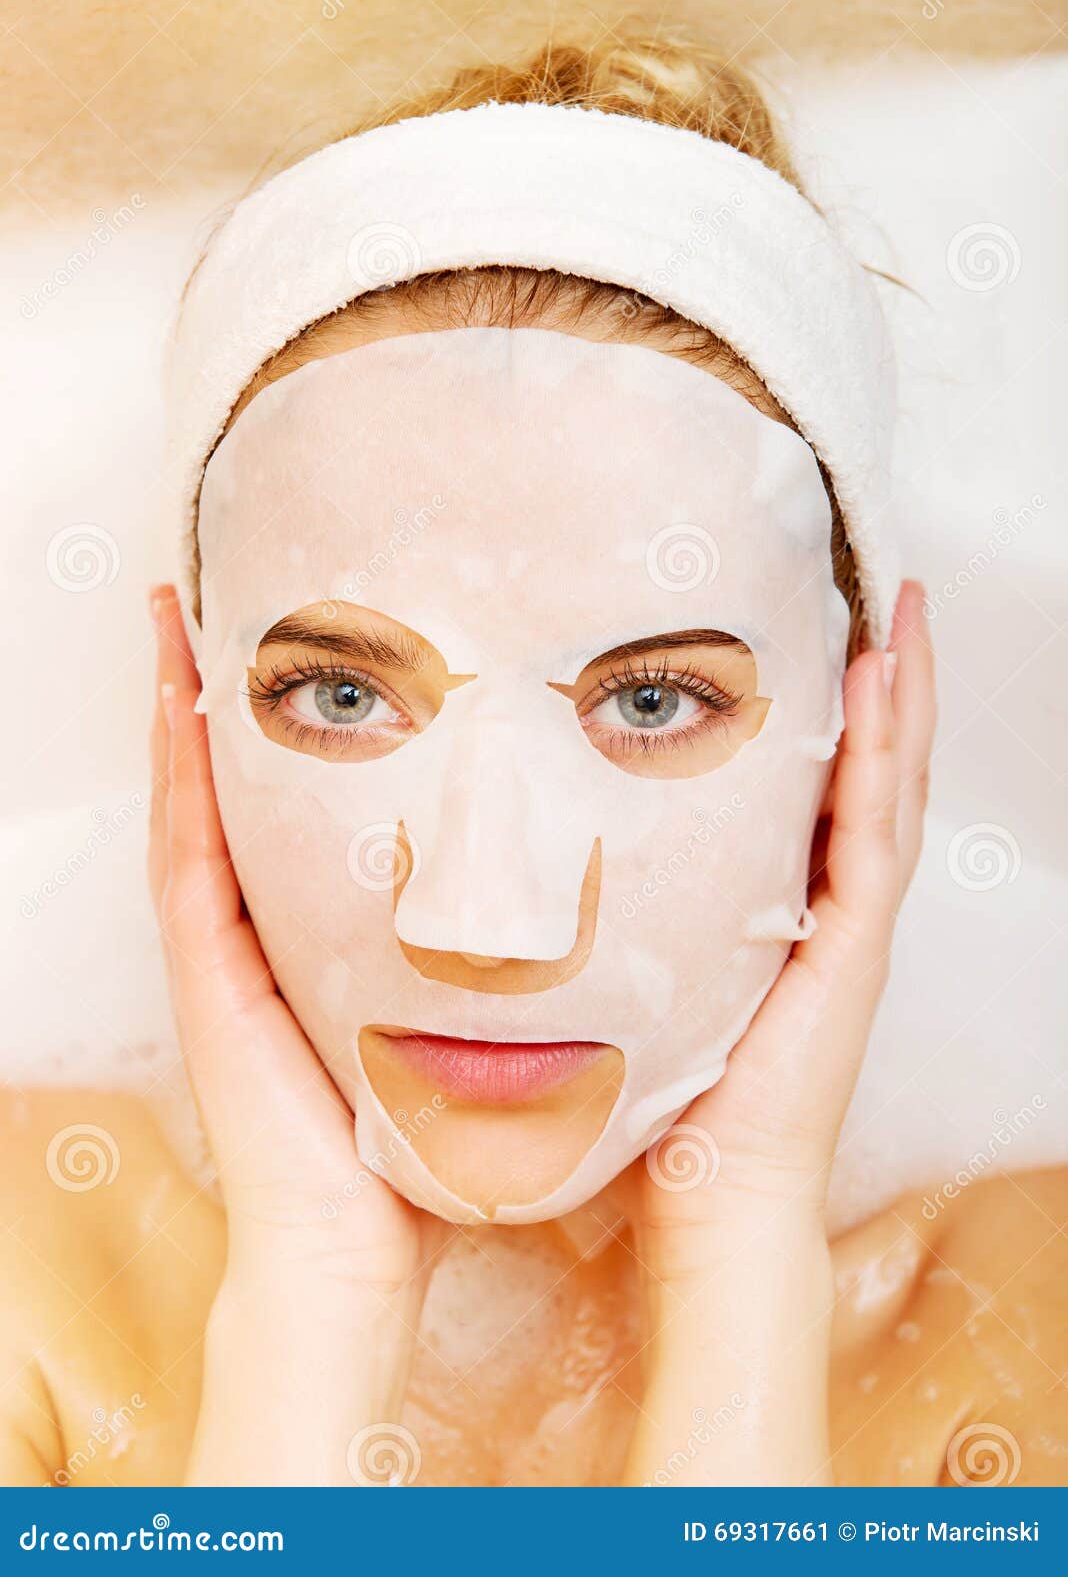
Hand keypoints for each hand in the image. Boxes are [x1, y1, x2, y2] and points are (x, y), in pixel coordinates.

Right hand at [149, 585, 445, 1482]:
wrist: (358, 1240)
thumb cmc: (421, 1130)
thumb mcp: (459, 1009)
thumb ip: (487, 944)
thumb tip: (580, 886)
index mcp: (310, 927)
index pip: (295, 802)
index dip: (292, 721)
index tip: (314, 637)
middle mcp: (254, 920)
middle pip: (231, 780)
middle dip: (226, 688)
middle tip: (233, 589)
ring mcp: (218, 940)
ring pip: (193, 792)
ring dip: (186, 700)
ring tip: (187, 608)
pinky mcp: (205, 963)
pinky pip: (186, 845)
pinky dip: (178, 768)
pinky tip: (181, 695)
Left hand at [622, 582, 935, 1483]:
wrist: (698, 1196)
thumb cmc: (654, 1091)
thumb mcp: (632, 970)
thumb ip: (604, 908)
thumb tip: (510, 851)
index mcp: (775, 907)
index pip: (812, 788)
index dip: (820, 709)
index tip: (802, 624)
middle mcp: (824, 905)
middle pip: (866, 770)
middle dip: (875, 680)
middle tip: (870, 584)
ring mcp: (849, 927)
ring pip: (889, 785)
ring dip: (897, 695)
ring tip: (894, 604)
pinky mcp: (852, 949)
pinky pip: (878, 833)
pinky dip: (887, 756)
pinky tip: (883, 684)